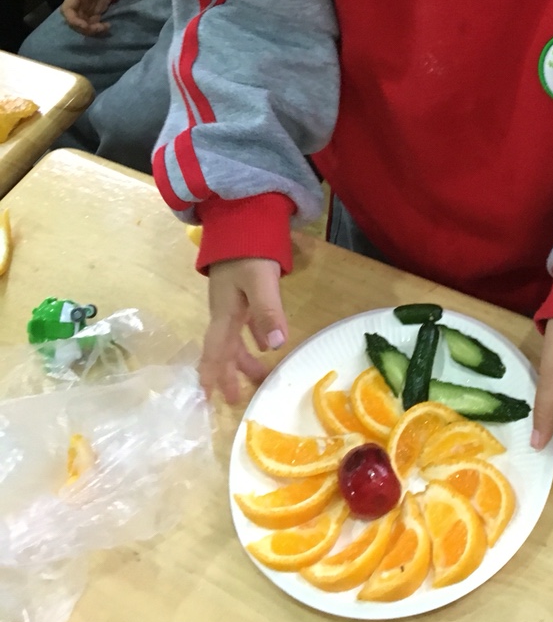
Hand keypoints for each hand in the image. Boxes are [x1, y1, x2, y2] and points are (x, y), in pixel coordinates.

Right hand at [60, 0, 111, 35]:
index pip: (67, 12)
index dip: (74, 21)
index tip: (85, 26)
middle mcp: (77, 7)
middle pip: (75, 23)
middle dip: (85, 29)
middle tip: (99, 28)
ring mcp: (85, 13)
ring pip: (84, 27)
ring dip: (93, 31)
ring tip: (106, 27)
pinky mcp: (94, 16)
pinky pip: (93, 26)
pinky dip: (99, 29)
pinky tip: (108, 26)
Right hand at [202, 257, 287, 402]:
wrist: (241, 221)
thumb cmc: (248, 252)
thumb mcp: (260, 281)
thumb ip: (268, 312)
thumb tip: (276, 347)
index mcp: (224, 313)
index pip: (216, 351)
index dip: (213, 375)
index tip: (208, 399)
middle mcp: (224, 312)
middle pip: (224, 349)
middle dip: (228, 374)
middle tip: (234, 399)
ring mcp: (232, 302)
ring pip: (234, 338)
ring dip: (242, 359)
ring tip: (257, 376)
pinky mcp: (241, 293)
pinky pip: (243, 326)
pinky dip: (251, 340)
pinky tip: (265, 344)